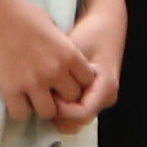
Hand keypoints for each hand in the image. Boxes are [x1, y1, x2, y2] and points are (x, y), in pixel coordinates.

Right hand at [0, 0, 97, 122]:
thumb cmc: (23, 13)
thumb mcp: (53, 25)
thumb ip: (62, 47)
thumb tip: (65, 60)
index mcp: (68, 54)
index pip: (87, 82)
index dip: (78, 82)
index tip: (67, 80)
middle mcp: (54, 71)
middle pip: (71, 100)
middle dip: (63, 96)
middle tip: (51, 91)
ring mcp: (33, 82)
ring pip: (48, 113)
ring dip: (43, 106)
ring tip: (34, 97)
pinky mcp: (11, 90)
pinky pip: (21, 115)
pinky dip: (20, 109)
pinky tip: (17, 99)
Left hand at [50, 0, 126, 133]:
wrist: (107, 24)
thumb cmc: (91, 33)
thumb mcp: (75, 49)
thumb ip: (61, 69)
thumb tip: (40, 86)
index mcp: (105, 86)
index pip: (81, 113)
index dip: (62, 109)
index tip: (48, 93)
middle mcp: (106, 98)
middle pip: (78, 122)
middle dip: (58, 113)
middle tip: (43, 95)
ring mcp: (102, 100)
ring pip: (76, 121)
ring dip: (59, 113)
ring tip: (46, 94)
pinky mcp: (95, 97)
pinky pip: (77, 113)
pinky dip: (64, 109)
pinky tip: (52, 95)